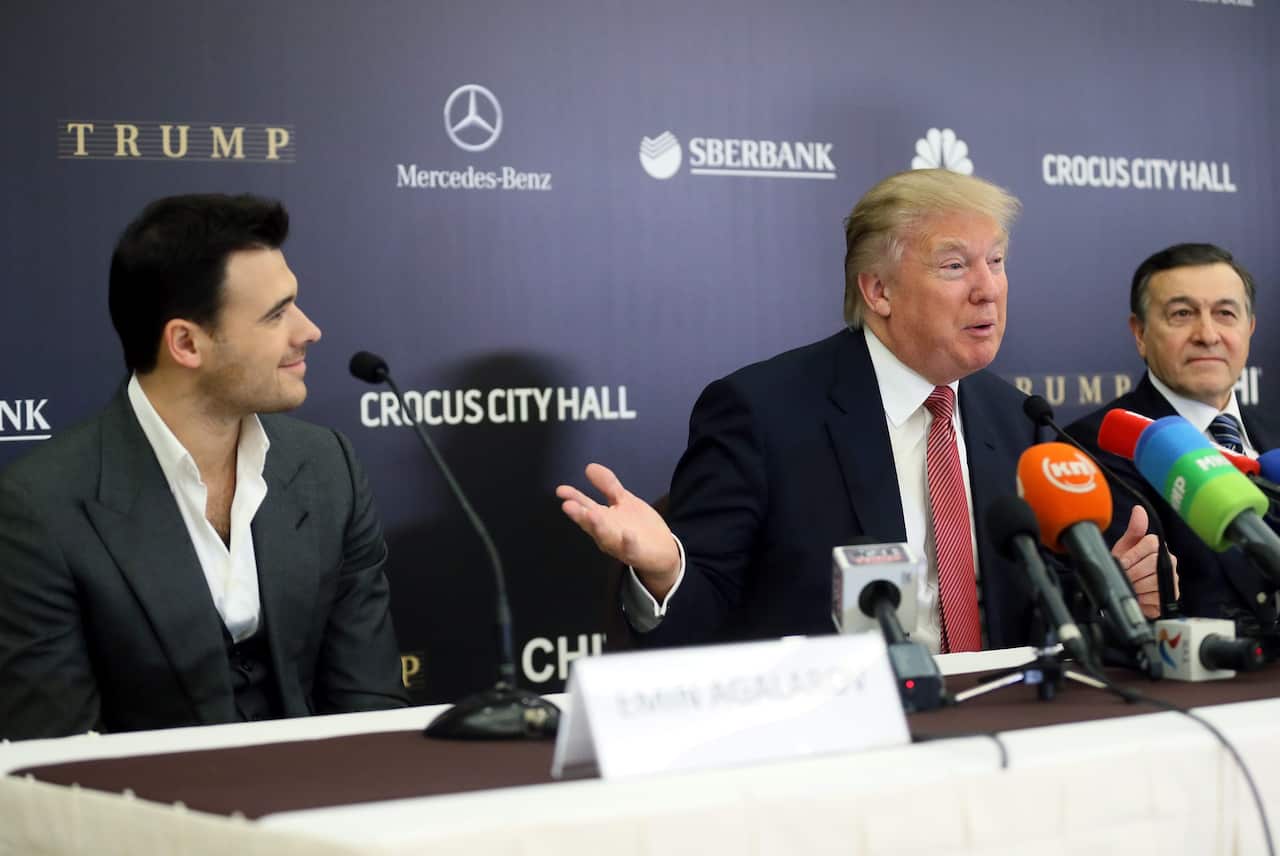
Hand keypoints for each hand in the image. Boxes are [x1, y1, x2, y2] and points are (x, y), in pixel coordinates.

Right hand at [556, 463, 680, 597]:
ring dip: (598, 527)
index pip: (584, 506)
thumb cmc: (636, 525)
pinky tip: (628, 534)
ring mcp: (619, 544)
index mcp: (602, 519)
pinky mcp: (636, 553)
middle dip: (579, 514)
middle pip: (590, 523)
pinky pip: (631, 548)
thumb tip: (589, 466)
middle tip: (567, 505)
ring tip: (591, 515)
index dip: (573, 498)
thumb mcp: (622, 500)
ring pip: (605, 537)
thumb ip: (607, 486)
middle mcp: (606, 533)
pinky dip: (628, 542)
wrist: (661, 551)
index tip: (561, 490)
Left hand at [1110, 504, 1178, 618]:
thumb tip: (1139, 509)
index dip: (1132, 555)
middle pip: (1150, 564)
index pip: (1150, 544)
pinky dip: (1143, 598)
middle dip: (1132, 573)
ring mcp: (1172, 578)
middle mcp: (1170, 560)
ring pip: (1153, 581)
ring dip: (1136, 586)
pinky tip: (1139, 596)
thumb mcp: (1125, 546)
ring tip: (1130, 586)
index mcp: (1158, 546)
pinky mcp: (1172, 595)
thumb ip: (1134, 529)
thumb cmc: (1126, 566)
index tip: (1121, 562)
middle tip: (1124, 577)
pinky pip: (1156, 597)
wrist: (1126, 589)